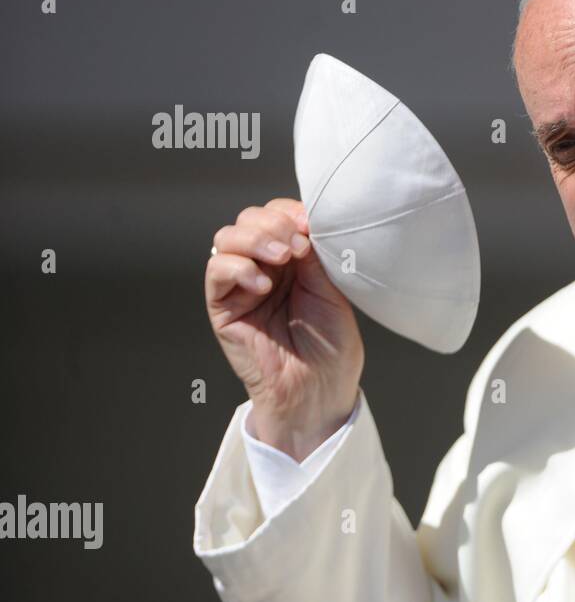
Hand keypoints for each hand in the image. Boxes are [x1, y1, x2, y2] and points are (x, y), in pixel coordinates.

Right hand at [204, 198, 363, 460]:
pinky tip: (263, 284)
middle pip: (249, 219)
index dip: (290, 212)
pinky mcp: (223, 307)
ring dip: (254, 239)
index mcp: (293, 259)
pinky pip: (216, 271)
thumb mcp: (331, 290)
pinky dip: (238, 268)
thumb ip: (314, 256)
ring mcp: (241, 285)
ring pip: (227, 238)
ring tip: (282, 258)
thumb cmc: (331, 345)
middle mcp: (264, 266)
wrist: (319, 388)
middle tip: (298, 245)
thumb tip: (302, 222)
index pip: (278, 215)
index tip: (312, 225)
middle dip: (273, 223)